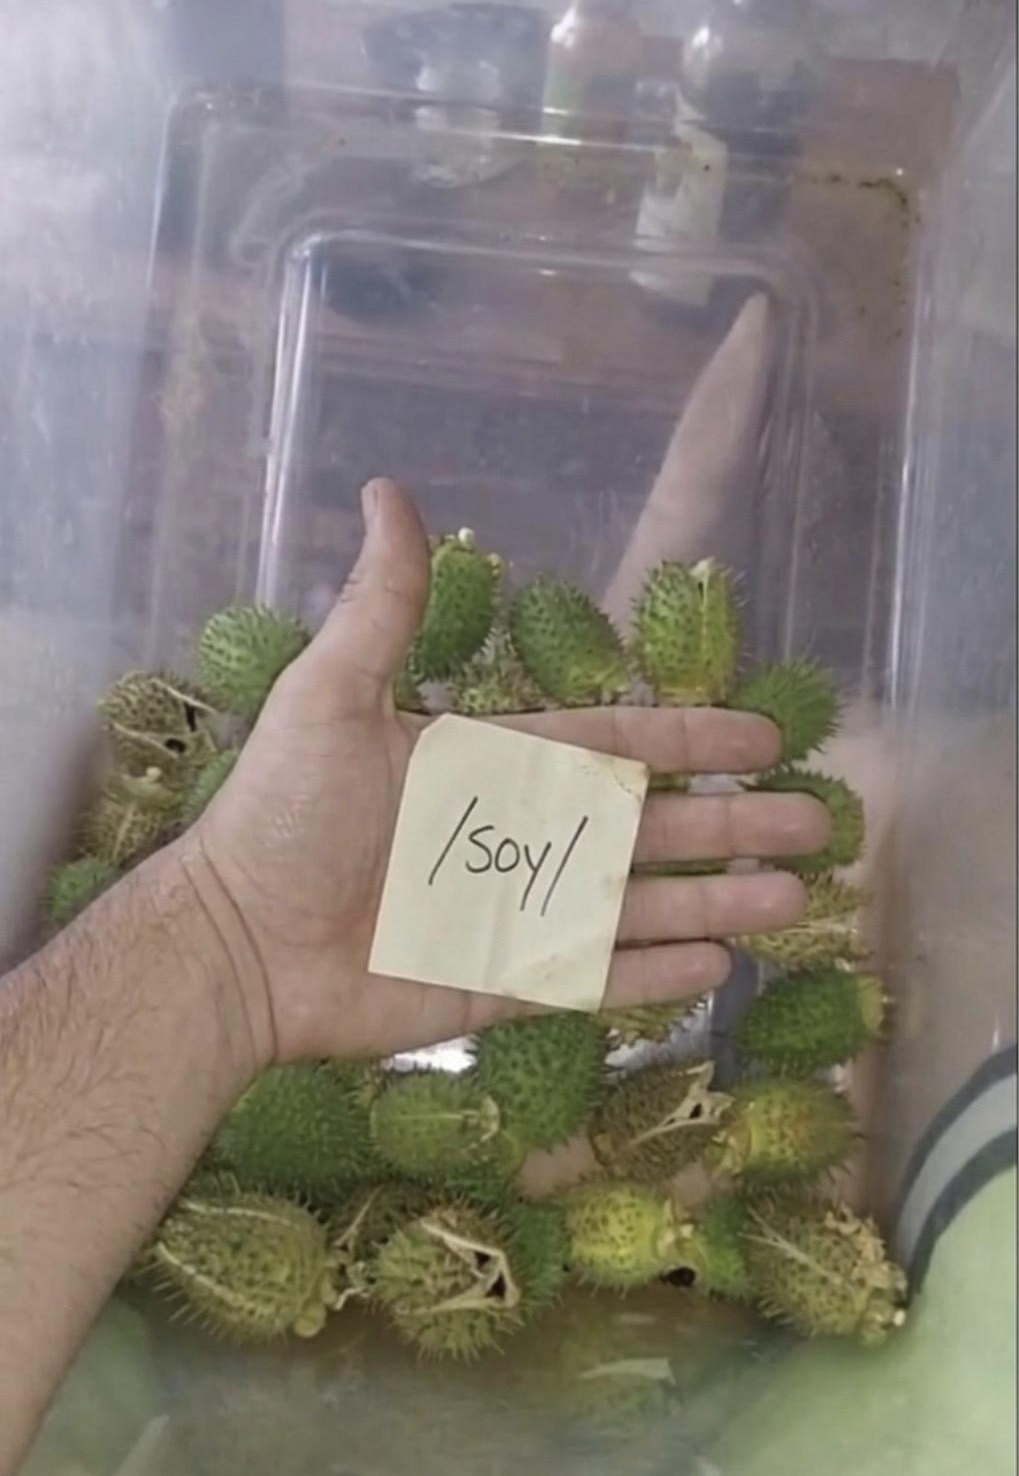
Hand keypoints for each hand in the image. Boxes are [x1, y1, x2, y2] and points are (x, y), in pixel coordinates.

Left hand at [180, 480, 826, 1066]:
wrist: (234, 944)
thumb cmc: (282, 817)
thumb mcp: (330, 695)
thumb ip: (382, 606)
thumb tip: (388, 489)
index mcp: (493, 766)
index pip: (616, 743)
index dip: (690, 736)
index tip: (762, 738)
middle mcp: (518, 839)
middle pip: (651, 826)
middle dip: (733, 825)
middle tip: (816, 825)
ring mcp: (513, 916)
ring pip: (638, 905)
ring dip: (716, 901)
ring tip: (792, 899)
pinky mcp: (499, 985)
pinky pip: (592, 978)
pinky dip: (653, 976)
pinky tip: (717, 968)